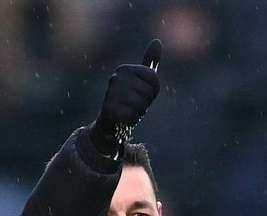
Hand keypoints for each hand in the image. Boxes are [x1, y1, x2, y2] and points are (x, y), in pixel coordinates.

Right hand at [90, 39, 161, 155]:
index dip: (153, 91)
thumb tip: (157, 41)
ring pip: (141, 105)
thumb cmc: (128, 100)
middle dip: (145, 103)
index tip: (141, 93)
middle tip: (133, 105)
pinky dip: (131, 120)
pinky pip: (132, 116)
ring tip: (128, 111)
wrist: (111, 122)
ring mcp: (110, 93)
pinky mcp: (109, 110)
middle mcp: (116, 78)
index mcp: (125, 69)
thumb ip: (149, 62)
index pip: (154, 78)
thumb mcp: (140, 80)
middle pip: (148, 92)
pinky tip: (123, 119)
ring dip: (138, 112)